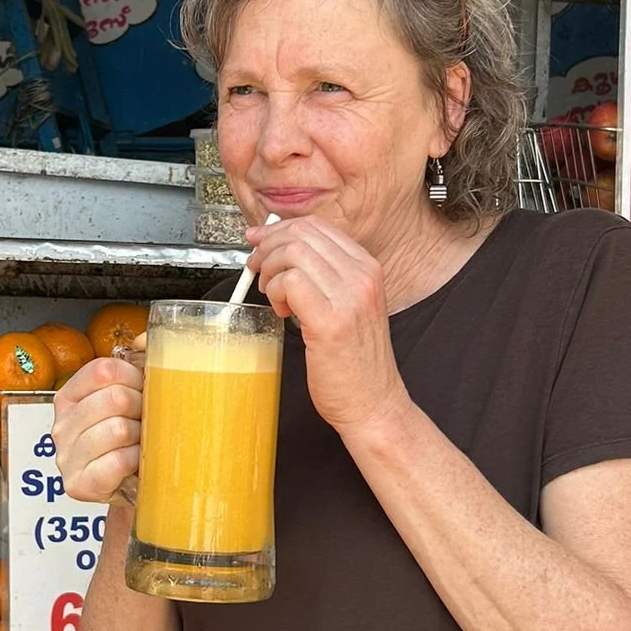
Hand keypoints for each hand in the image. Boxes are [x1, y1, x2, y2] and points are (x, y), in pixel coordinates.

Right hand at [52, 353, 143, 503]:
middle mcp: (61, 425)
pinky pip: (117, 462)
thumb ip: (136, 365)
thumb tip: (146, 340)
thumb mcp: (129, 399)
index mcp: (69, 397)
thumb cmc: (130, 441)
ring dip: (140, 438)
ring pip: (118, 430)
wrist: (128, 487)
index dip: (135, 378)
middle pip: (115, 398)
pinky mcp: (79, 484)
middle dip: (141, 410)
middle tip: (145, 423)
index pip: (104, 370)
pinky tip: (133, 464)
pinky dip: (134, 462)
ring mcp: (66, 456)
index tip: (143, 392)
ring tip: (139, 444)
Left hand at [249, 216, 407, 435]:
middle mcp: (362, 277)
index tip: (260, 240)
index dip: (280, 229)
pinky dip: (276, 292)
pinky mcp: (330, 322)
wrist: (373, 404)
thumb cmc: (356, 362)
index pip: (317, 226)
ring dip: (270, 271)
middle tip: (257, 269)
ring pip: (292, 253)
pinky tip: (282, 311)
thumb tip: (283, 252)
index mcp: (367, 269)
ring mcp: (349, 298)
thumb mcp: (348, 306)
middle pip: (301, 233)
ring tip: (273, 296)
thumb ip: (324, 278)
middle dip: (268, 247)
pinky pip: (290, 282)